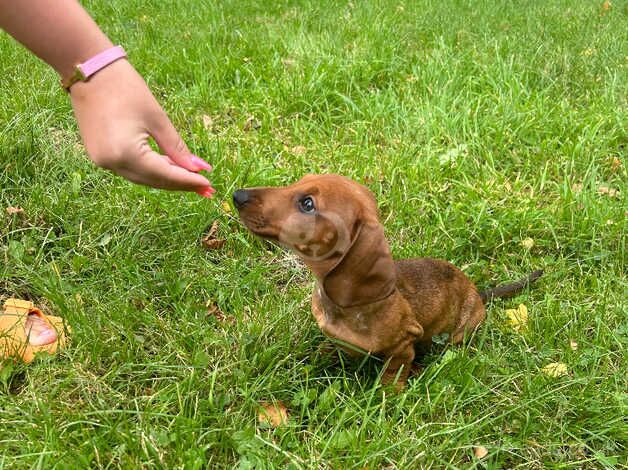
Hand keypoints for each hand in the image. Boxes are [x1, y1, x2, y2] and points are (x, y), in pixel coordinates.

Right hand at [69, 59, 214, 196]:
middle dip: (180, 183)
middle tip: (205, 187)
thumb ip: (176, 148)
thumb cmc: (125, 88)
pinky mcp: (99, 155)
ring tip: (191, 178)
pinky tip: (169, 167)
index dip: (188, 181)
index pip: (164, 175)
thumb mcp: (157, 119)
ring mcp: (102, 161)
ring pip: (143, 178)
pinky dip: (151, 170)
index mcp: (125, 153)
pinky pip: (131, 169)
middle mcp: (111, 163)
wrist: (89, 71)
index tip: (209, 185)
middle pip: (153, 181)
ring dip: (166, 178)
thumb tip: (196, 168)